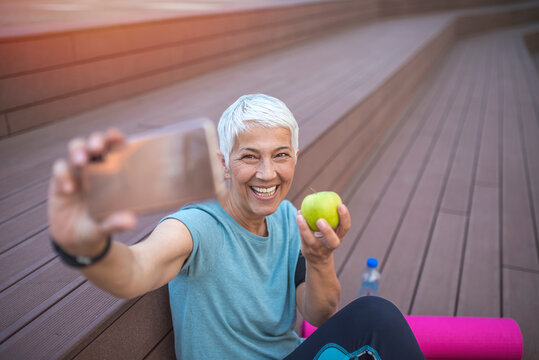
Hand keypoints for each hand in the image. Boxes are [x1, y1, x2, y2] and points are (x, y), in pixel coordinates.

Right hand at [47, 128, 136, 256]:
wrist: (75, 240)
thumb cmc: (99, 225)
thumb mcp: (108, 226)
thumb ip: (116, 222)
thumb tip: (130, 220)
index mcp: (114, 171)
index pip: (116, 147)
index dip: (115, 138)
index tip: (118, 138)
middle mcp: (96, 166)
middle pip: (95, 142)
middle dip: (96, 140)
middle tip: (98, 148)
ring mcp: (77, 171)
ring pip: (76, 149)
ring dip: (78, 151)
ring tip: (81, 162)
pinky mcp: (60, 180)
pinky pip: (60, 169)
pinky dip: (63, 175)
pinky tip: (69, 189)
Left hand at [296, 204, 350, 264]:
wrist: (318, 259)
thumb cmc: (326, 237)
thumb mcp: (331, 229)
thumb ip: (329, 216)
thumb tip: (322, 196)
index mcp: (339, 236)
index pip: (345, 228)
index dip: (345, 217)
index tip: (340, 205)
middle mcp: (331, 245)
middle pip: (332, 240)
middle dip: (327, 231)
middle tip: (320, 220)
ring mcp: (319, 250)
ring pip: (312, 241)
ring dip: (305, 229)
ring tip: (300, 216)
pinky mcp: (308, 251)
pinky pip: (302, 238)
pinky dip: (299, 227)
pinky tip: (298, 216)